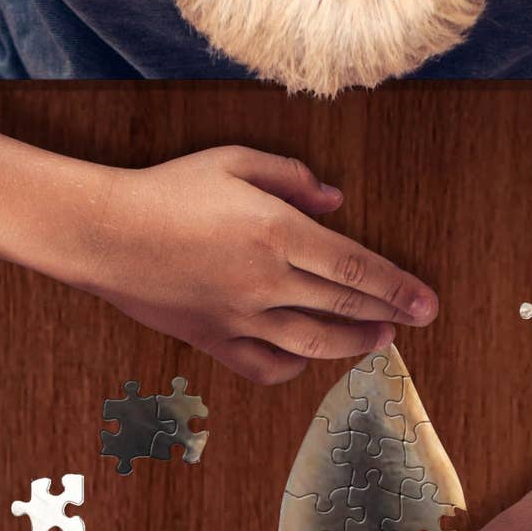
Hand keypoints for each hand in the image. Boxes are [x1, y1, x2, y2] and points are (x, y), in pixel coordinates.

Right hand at [76, 150, 435, 387]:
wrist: (104, 232)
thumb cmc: (168, 189)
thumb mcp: (232, 161)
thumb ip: (291, 177)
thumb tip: (336, 201)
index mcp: (276, 232)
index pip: (355, 265)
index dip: (397, 287)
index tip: (427, 303)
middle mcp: (265, 281)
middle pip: (344, 305)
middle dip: (388, 314)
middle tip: (417, 319)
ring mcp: (240, 317)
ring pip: (313, 344)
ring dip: (352, 344)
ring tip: (378, 338)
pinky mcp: (214, 340)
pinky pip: (265, 366)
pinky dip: (294, 368)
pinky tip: (309, 359)